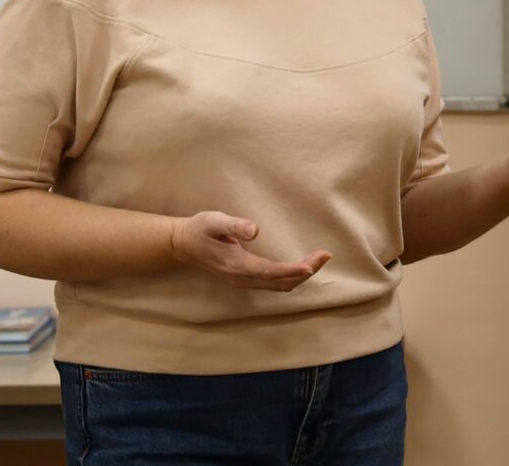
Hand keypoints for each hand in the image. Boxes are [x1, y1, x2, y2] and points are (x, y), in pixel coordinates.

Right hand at [169, 211, 330, 291]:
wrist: (183, 244)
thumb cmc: (200, 229)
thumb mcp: (214, 221)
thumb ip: (234, 225)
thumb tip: (255, 230)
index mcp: (237, 265)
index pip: (271, 272)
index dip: (292, 270)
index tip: (312, 264)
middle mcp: (242, 278)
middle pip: (280, 282)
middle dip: (305, 271)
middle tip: (325, 256)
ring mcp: (244, 281)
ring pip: (279, 286)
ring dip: (300, 276)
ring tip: (318, 260)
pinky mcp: (245, 279)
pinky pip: (273, 284)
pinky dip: (290, 278)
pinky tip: (301, 268)